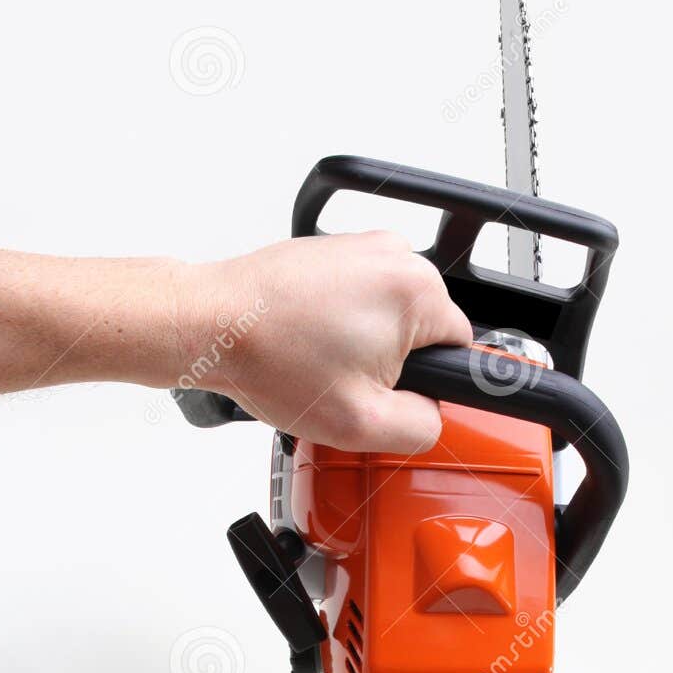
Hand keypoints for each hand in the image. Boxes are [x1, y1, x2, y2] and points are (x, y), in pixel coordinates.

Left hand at [185, 231, 471, 452]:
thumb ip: (422, 427)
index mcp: (417, 291)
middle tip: (341, 382)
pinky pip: (358, 298)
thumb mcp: (361, 424)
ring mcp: (363, 246)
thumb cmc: (269, 359)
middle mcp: (397, 255)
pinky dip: (337, 322)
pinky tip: (304, 341)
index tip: (387, 392)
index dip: (426, 384)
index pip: (461, 350)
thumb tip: (433, 415)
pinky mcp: (334, 249)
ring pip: (390, 316)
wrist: (210, 324)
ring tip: (315, 359)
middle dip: (391, 364)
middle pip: (424, 331)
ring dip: (362, 343)